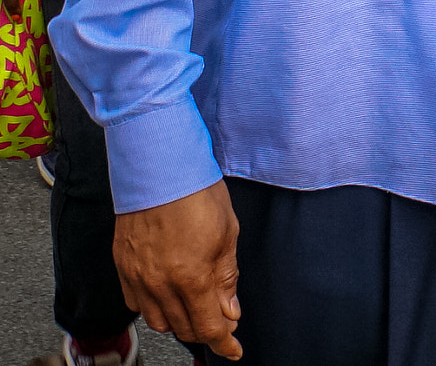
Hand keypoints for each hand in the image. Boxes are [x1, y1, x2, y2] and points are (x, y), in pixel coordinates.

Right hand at [114, 183, 242, 359]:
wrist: (159, 167)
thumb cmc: (196, 192)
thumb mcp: (227, 232)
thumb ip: (227, 277)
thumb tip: (230, 310)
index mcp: (191, 278)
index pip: (208, 327)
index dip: (224, 342)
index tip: (233, 349)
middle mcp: (160, 285)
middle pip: (184, 328)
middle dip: (205, 329)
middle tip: (221, 320)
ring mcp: (138, 279)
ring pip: (159, 322)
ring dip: (180, 320)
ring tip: (196, 306)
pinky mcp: (123, 269)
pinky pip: (137, 304)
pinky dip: (155, 307)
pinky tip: (168, 294)